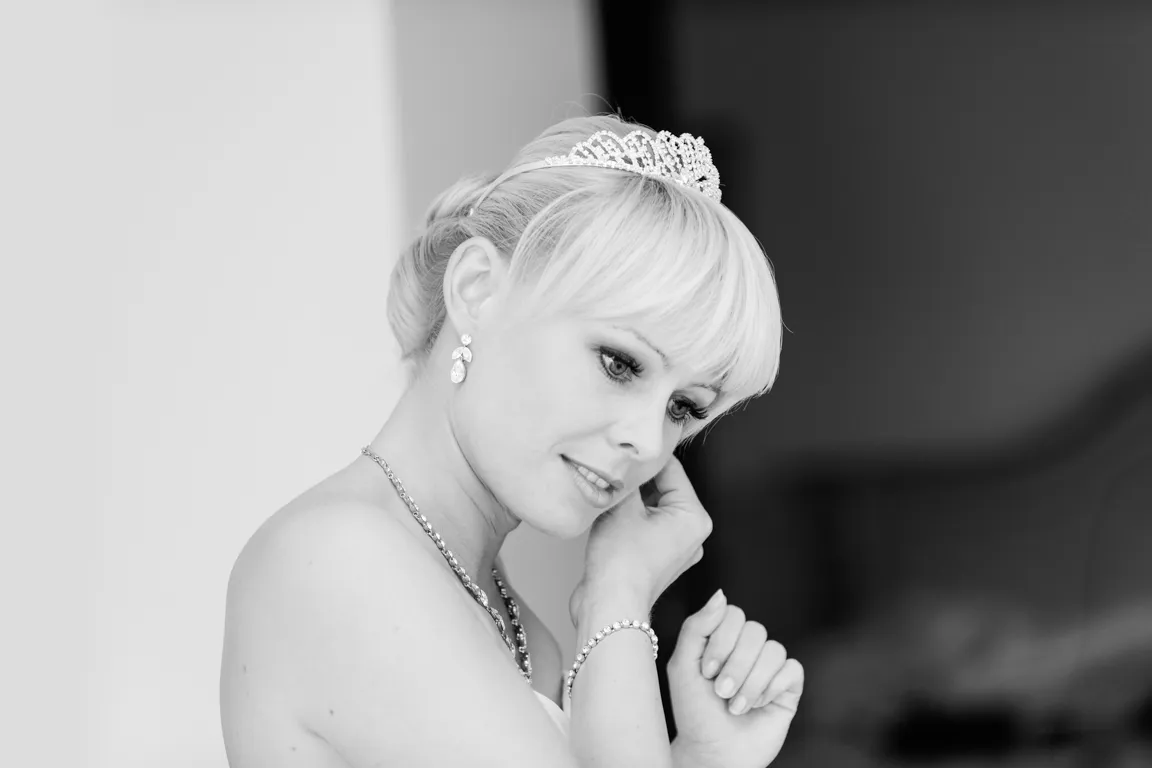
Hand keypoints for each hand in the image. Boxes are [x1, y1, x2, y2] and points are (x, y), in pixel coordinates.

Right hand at [571, 456, 710, 623]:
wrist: (609, 607)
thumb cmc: (620, 562)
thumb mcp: (623, 504)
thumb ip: (628, 475)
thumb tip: (627, 458)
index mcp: (694, 517)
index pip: (672, 470)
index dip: (645, 458)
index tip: (624, 448)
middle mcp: (692, 533)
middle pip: (663, 488)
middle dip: (637, 480)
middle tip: (613, 472)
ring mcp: (676, 548)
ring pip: (652, 506)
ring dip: (631, 499)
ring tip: (610, 496)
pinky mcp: (658, 558)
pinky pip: (646, 525)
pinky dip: (630, 517)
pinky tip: (610, 515)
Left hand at [667, 590, 803, 767]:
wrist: (712, 751)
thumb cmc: (694, 710)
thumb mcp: (683, 666)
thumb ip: (697, 626)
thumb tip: (721, 593)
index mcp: (723, 637)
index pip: (733, 614)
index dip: (721, 641)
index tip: (706, 671)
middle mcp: (748, 647)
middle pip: (755, 630)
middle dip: (735, 665)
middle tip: (720, 692)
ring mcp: (770, 665)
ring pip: (774, 650)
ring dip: (751, 682)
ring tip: (736, 705)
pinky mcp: (789, 686)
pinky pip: (792, 669)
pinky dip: (771, 688)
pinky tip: (758, 705)